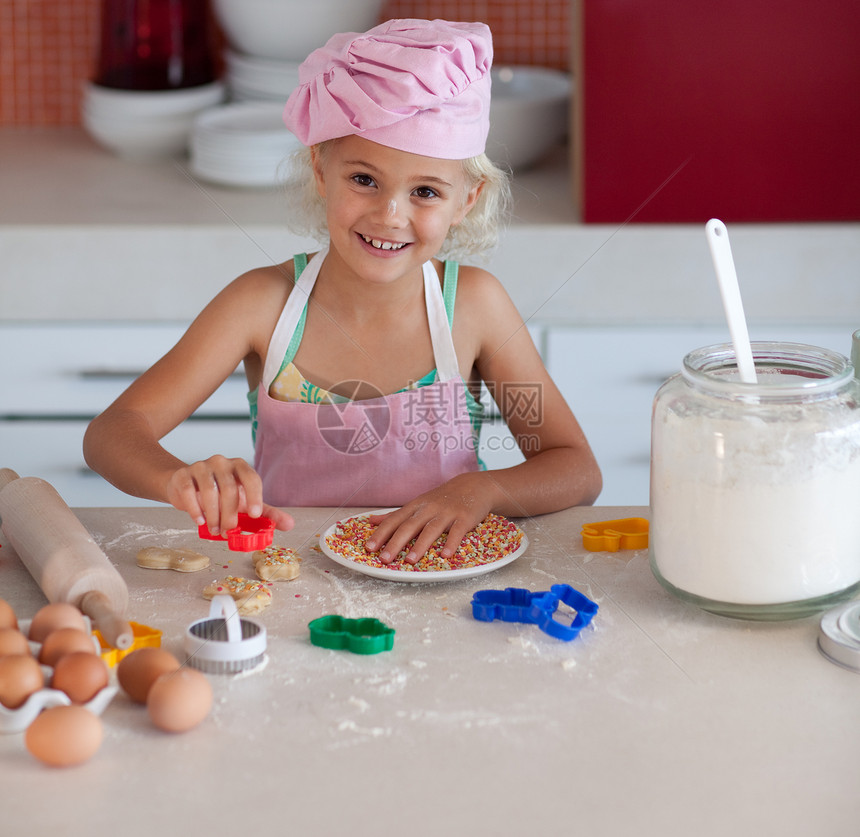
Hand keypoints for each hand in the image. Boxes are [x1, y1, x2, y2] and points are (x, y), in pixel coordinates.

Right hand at [164, 455, 293, 534]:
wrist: (186, 488)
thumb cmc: (220, 495)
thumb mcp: (245, 503)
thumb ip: (267, 514)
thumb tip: (290, 524)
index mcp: (240, 467)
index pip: (251, 478)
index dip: (255, 496)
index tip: (255, 514)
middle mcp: (222, 462)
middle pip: (230, 488)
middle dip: (230, 513)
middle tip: (229, 531)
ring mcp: (201, 466)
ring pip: (210, 490)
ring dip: (213, 515)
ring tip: (215, 530)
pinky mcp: (183, 475)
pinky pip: (189, 491)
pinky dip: (195, 508)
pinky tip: (200, 521)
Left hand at [364, 473, 494, 564]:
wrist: (475, 485)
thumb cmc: (443, 498)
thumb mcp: (418, 503)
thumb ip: (396, 514)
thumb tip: (371, 520)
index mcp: (415, 506)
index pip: (394, 521)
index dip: (381, 534)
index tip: (369, 548)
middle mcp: (428, 509)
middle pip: (409, 526)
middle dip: (395, 543)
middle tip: (384, 559)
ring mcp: (447, 513)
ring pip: (431, 529)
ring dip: (420, 545)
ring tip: (410, 560)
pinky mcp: (464, 518)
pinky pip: (457, 531)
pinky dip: (451, 543)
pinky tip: (445, 555)